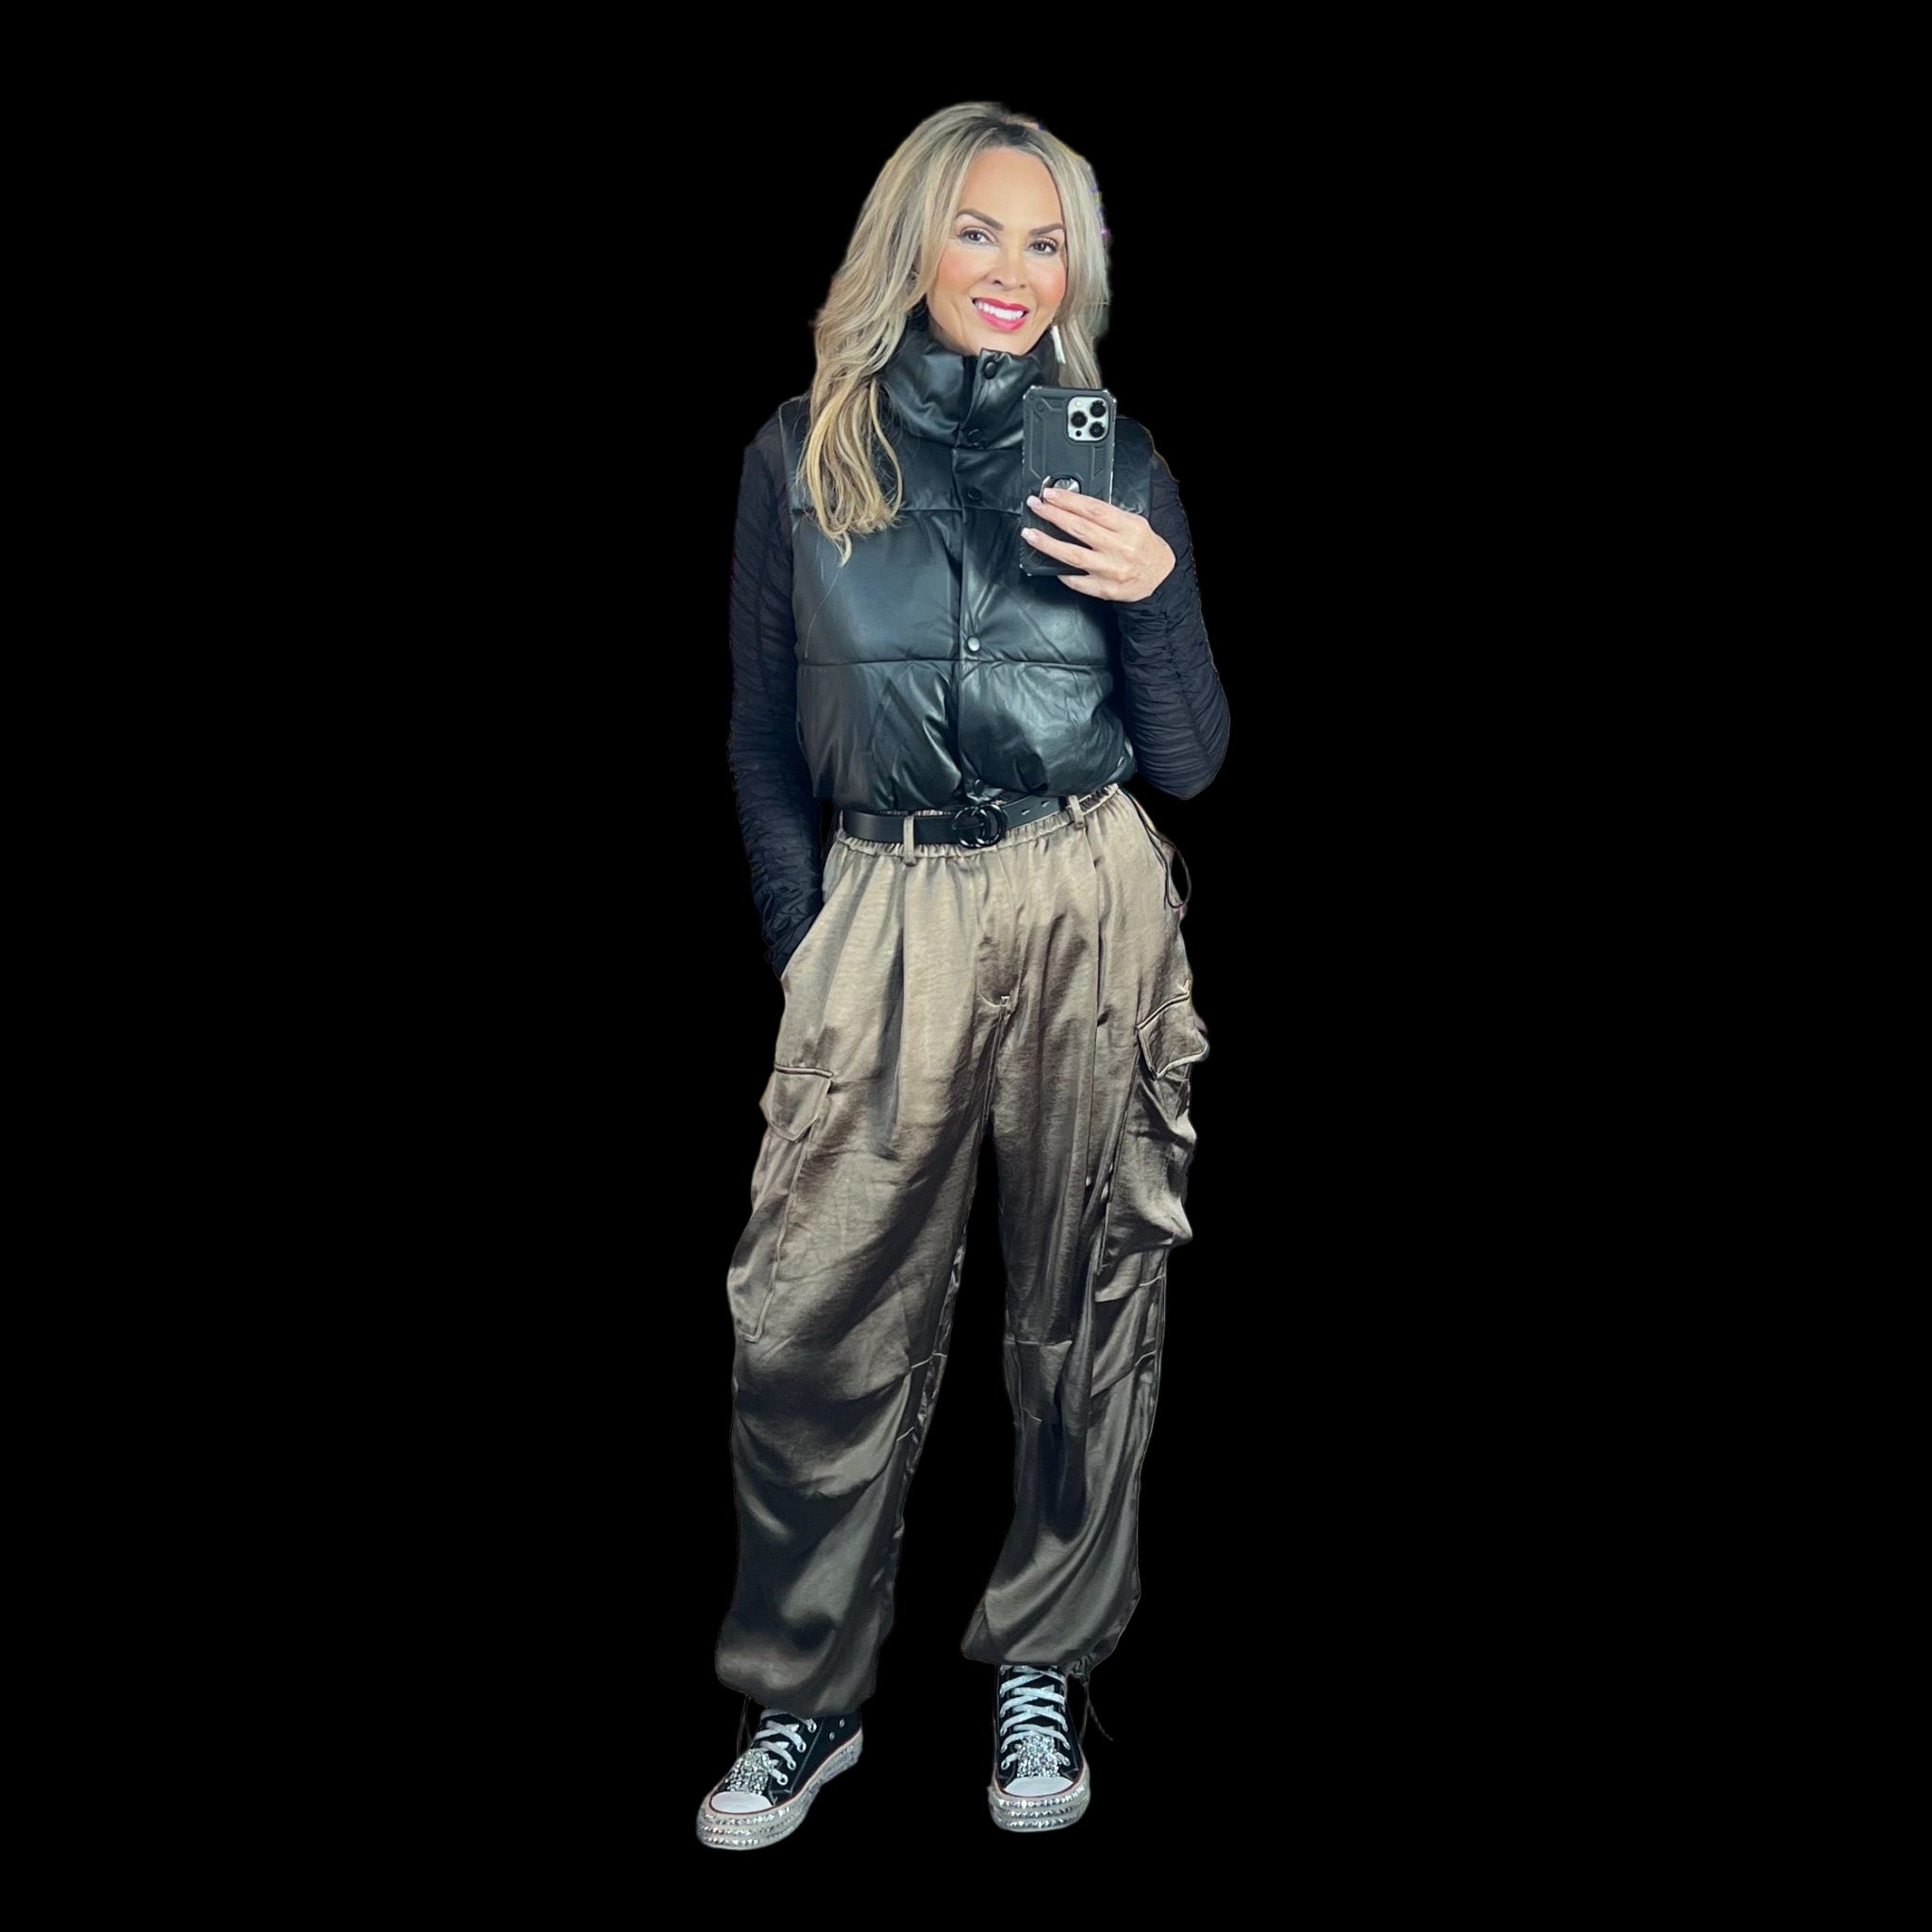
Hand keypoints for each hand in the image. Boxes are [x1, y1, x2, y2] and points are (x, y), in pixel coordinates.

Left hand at [1021, 486, 1174, 601]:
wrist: (1161, 580)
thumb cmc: (1146, 549)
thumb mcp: (1135, 524)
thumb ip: (1110, 516)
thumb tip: (1077, 506)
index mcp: (1128, 528)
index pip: (1093, 509)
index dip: (1068, 499)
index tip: (1050, 494)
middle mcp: (1119, 548)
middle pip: (1079, 528)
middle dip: (1053, 515)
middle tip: (1036, 506)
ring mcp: (1110, 570)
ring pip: (1072, 554)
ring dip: (1047, 543)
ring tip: (1030, 533)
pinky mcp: (1104, 589)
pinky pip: (1077, 580)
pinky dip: (1061, 572)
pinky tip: (1048, 563)